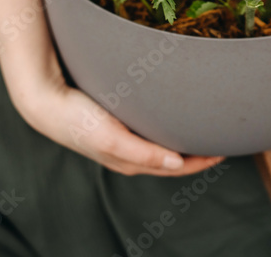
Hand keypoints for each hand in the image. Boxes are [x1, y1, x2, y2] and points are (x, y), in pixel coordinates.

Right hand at [19, 73, 224, 176]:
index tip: (223, 150)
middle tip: (220, 139)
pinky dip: (166, 129)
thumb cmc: (79, 121)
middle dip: (196, 154)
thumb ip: (143, 154)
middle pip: (171, 159)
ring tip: (201, 129)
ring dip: (182, 142)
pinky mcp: (116, 124)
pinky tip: (171, 116)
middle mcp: (129, 154)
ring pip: (161, 146)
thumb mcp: (112, 138)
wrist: (47, 103)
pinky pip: (148, 131)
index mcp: (131, 161)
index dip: (200, 162)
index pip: (175, 168)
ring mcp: (122, 140)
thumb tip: (176, 163)